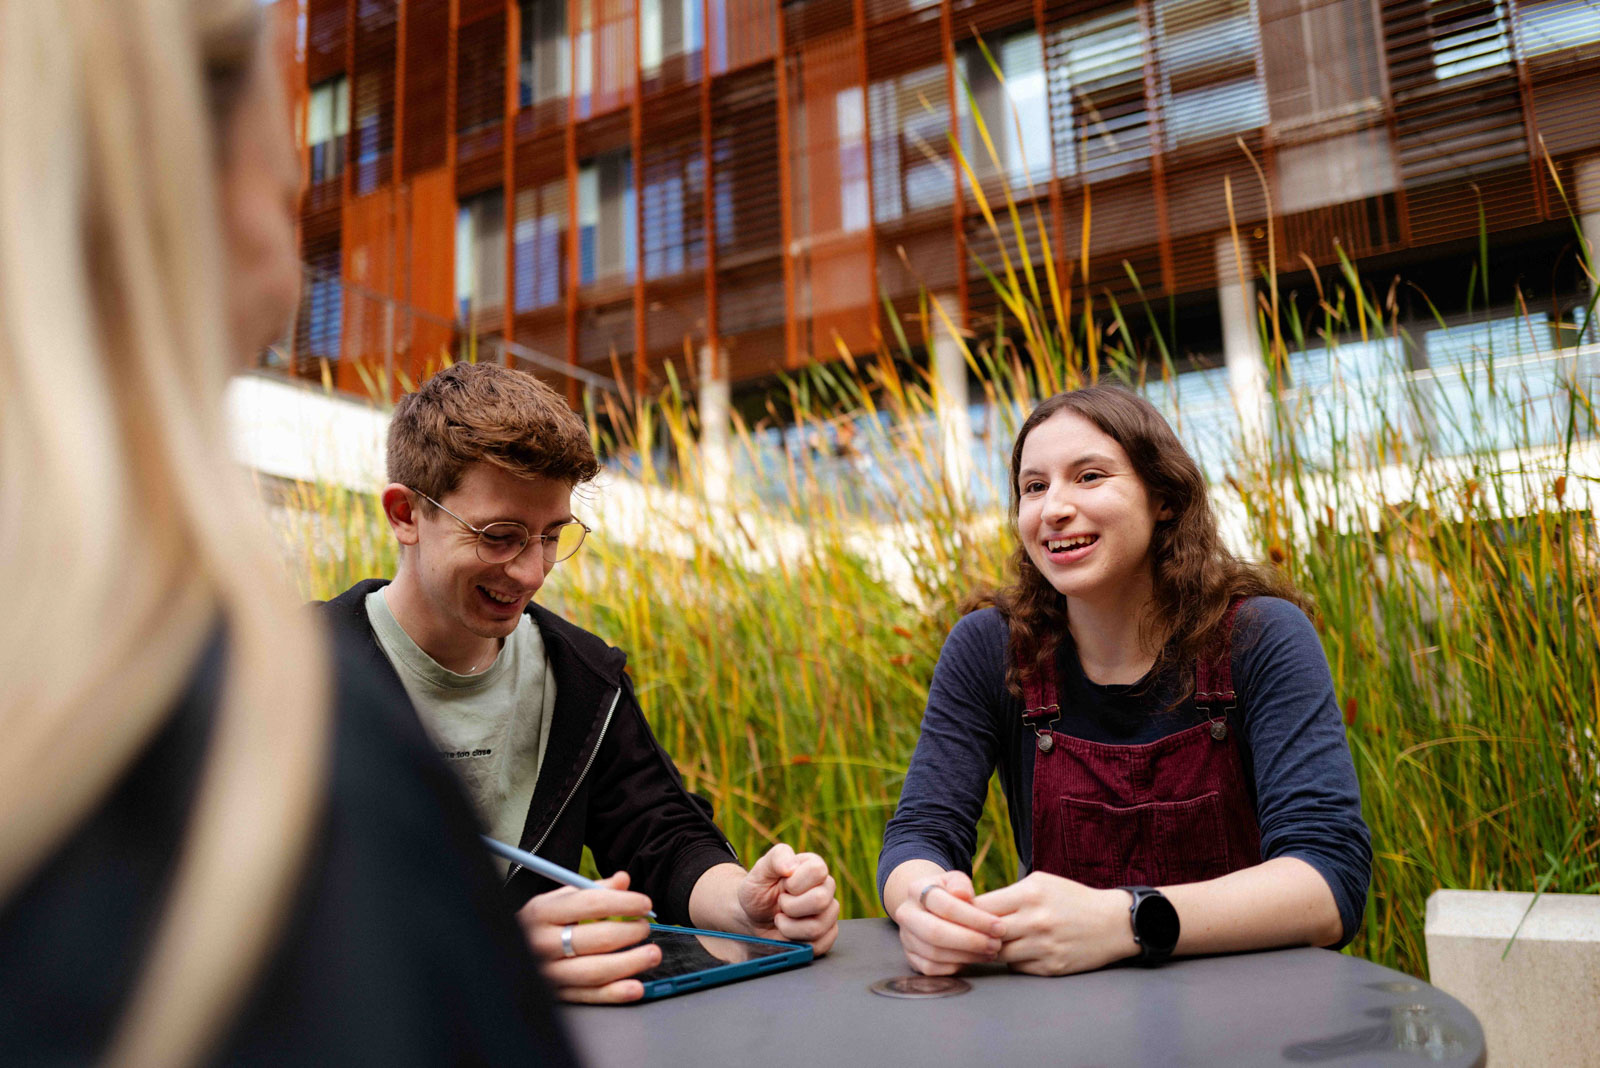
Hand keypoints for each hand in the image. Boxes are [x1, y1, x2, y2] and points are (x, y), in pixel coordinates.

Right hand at [516, 871, 657, 1002]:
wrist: (502, 951)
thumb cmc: (537, 924)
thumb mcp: (555, 900)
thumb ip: (591, 890)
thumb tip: (623, 880)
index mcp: (542, 912)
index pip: (589, 904)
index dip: (622, 903)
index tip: (644, 904)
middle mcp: (542, 943)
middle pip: (595, 939)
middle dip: (629, 933)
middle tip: (645, 927)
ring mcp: (548, 972)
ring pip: (595, 971)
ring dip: (630, 963)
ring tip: (651, 954)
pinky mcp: (556, 995)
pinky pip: (590, 996)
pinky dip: (616, 993)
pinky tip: (636, 987)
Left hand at [735, 843, 840, 954]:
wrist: (753, 918)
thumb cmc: (758, 891)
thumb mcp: (760, 871)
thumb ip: (776, 858)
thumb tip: (791, 866)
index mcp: (813, 867)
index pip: (818, 870)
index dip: (795, 882)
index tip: (783, 886)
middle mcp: (826, 888)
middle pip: (821, 900)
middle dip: (790, 907)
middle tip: (780, 904)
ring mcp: (829, 913)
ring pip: (818, 926)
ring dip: (790, 927)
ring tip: (781, 919)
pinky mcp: (826, 935)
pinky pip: (820, 945)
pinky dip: (797, 943)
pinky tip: (788, 934)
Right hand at [891, 869, 1004, 975]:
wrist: (928, 907)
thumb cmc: (949, 893)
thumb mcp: (955, 881)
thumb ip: (961, 884)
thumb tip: (963, 894)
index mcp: (916, 890)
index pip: (946, 906)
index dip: (975, 919)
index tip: (999, 927)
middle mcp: (906, 914)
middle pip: (935, 933)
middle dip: (971, 941)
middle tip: (996, 944)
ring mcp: (906, 938)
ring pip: (934, 953)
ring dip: (967, 956)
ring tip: (990, 952)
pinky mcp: (911, 957)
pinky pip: (932, 968)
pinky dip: (956, 966)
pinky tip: (974, 959)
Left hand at [972, 872, 1136, 975]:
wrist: (1113, 923)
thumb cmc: (1072, 899)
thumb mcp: (1041, 883)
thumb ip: (1010, 893)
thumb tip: (972, 906)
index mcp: (1030, 894)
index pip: (982, 907)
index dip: (966, 913)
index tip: (958, 915)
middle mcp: (1035, 920)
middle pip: (985, 933)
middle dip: (973, 934)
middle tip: (964, 935)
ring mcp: (1044, 947)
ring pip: (998, 954)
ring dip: (991, 950)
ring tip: (990, 943)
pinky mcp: (1051, 967)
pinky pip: (1017, 967)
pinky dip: (1014, 960)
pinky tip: (1020, 951)